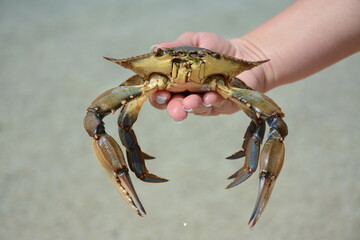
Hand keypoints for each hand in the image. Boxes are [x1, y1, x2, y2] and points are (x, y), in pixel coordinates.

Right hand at [148, 32, 265, 121]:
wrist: (244, 54)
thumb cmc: (216, 50)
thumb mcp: (194, 42)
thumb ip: (176, 47)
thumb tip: (155, 49)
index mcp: (176, 82)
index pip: (160, 92)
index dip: (156, 95)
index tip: (158, 92)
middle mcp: (188, 94)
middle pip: (175, 106)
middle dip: (174, 109)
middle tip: (175, 109)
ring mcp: (204, 101)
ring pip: (195, 108)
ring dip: (192, 106)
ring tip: (191, 102)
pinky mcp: (222, 104)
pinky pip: (215, 106)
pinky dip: (212, 101)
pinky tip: (211, 97)